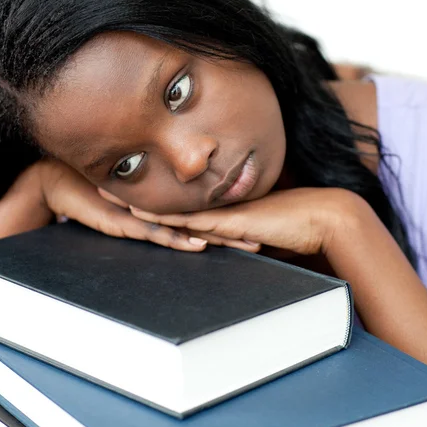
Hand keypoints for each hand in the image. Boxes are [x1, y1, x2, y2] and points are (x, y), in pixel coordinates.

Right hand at [38, 159, 255, 251]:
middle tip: (261, 242)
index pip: (202, 219)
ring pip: (189, 229)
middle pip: (204, 224)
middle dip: (233, 235)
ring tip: (243, 245)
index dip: (227, 226)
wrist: (63, 183)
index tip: (253, 232)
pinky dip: (179, 240)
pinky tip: (198, 245)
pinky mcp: (129, 221)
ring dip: (217, 238)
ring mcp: (147, 216)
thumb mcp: (128, 208)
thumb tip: (170, 226)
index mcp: (164, 209)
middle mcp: (160, 212)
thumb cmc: (97, 195)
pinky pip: (159, 233)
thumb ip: (150, 216)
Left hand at [130, 187, 363, 256]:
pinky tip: (140, 212)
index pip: (181, 203)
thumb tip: (241, 246)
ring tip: (109, 192)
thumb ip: (246, 238)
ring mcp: (223, 211)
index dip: (154, 197)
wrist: (323, 219)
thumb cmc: (298, 227)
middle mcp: (218, 207)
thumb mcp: (264, 234)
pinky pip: (191, 218)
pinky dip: (164, 215)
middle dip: (136, 191)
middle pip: (169, 199)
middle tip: (103, 180)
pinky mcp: (230, 221)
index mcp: (222, 209)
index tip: (128, 189)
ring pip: (173, 206)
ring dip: (141, 201)